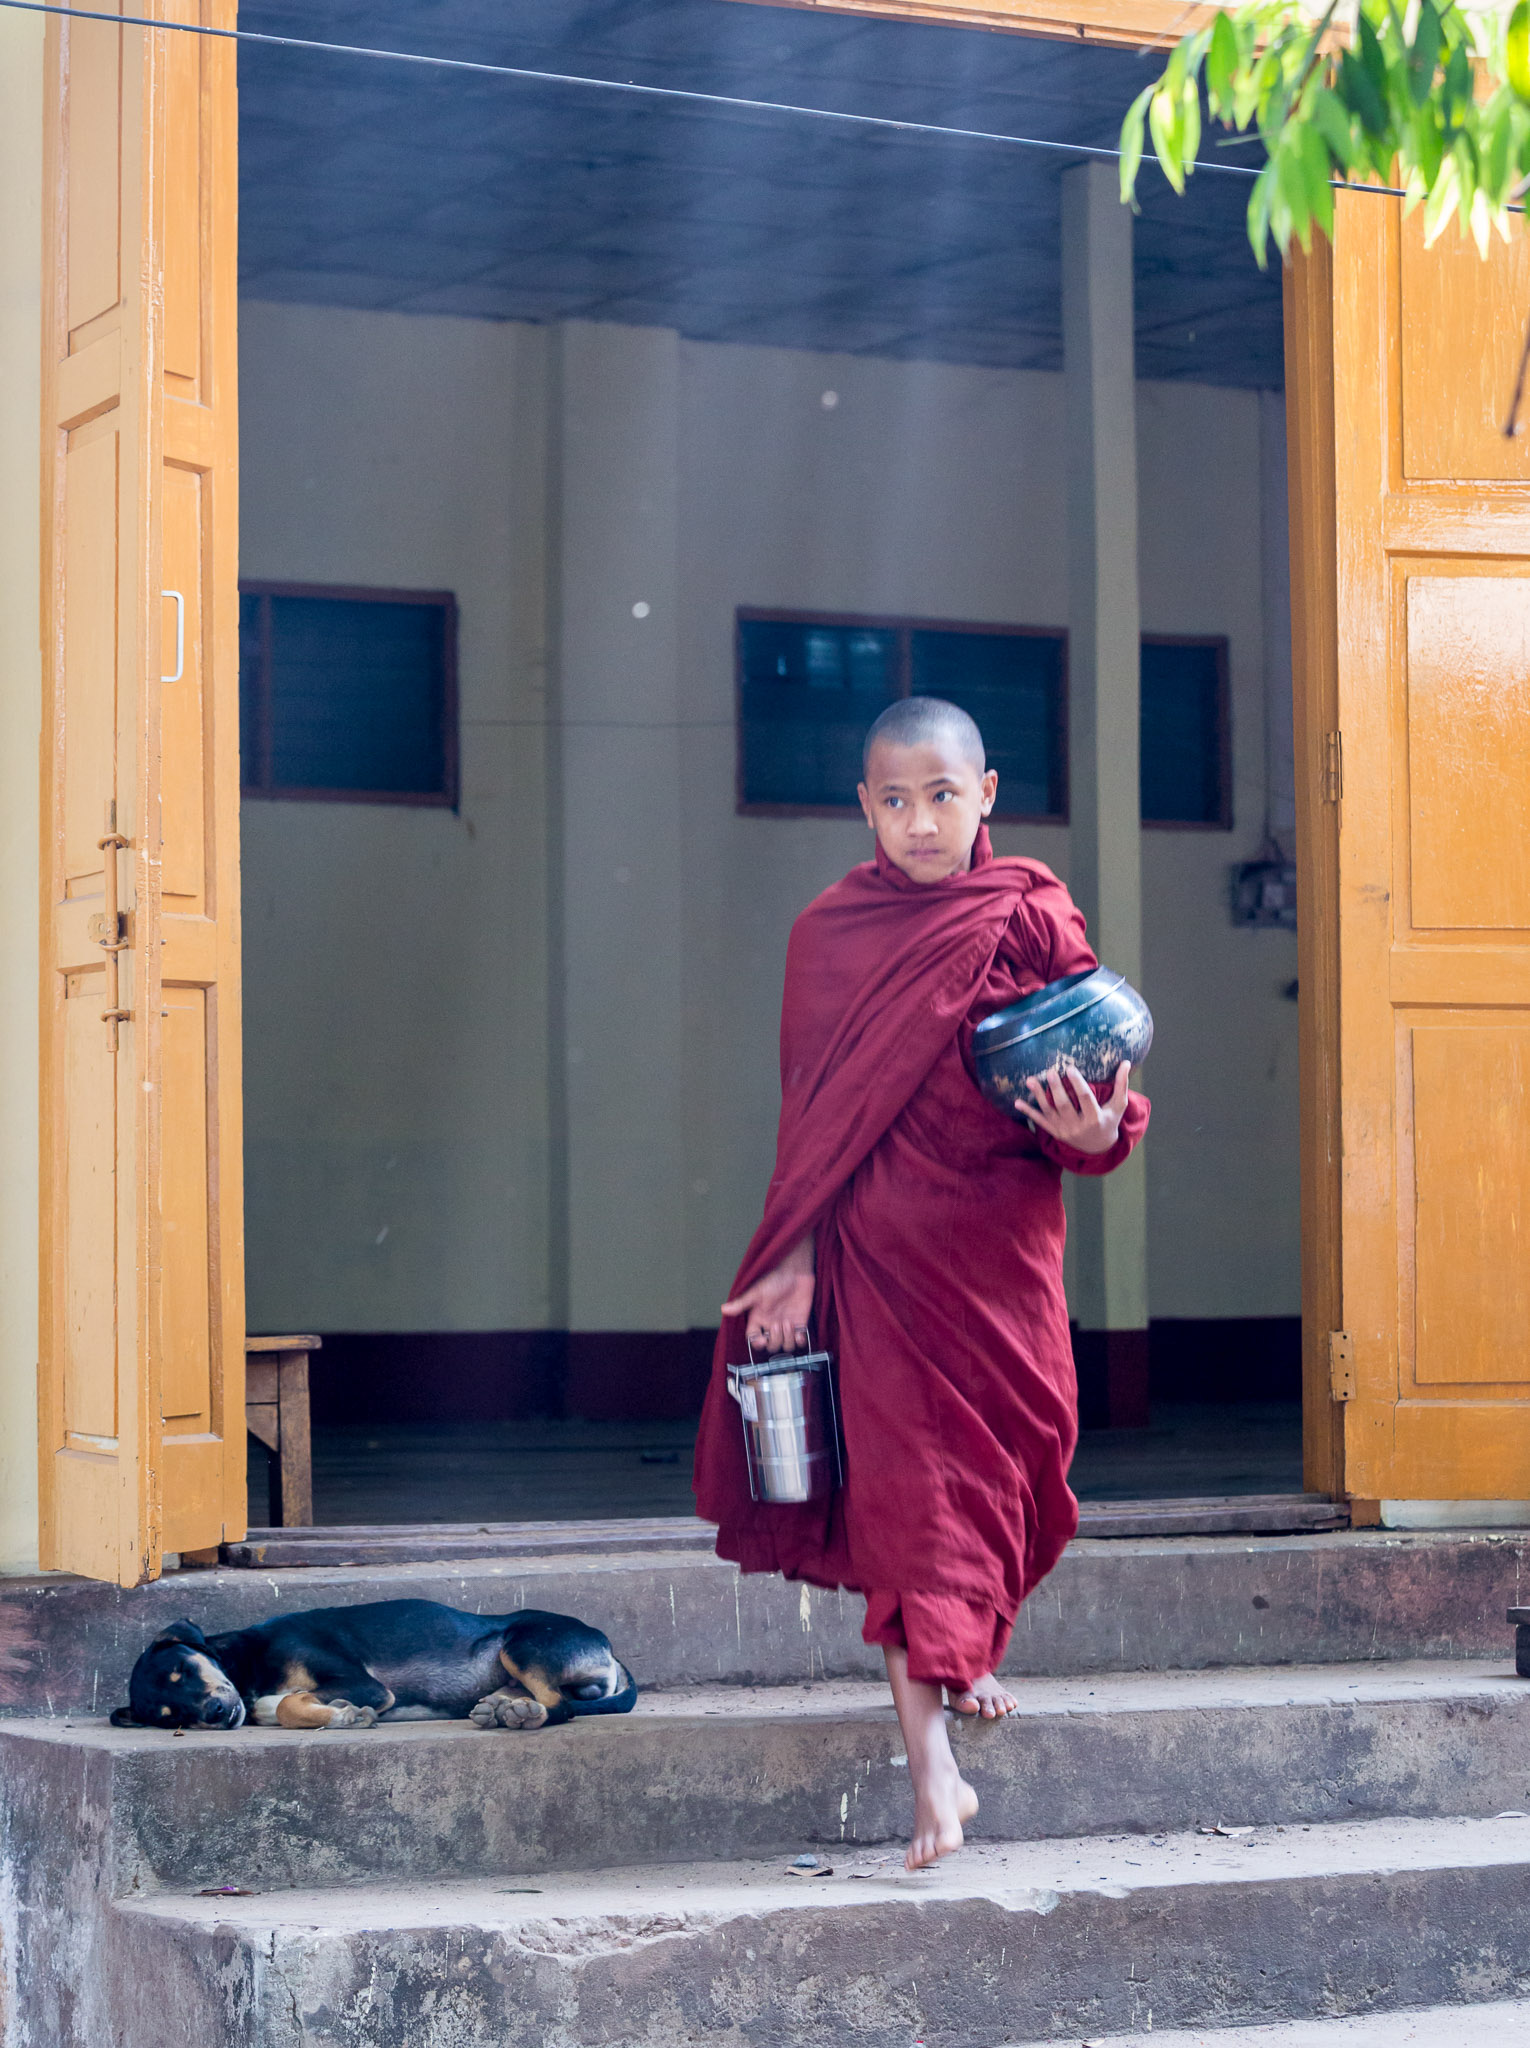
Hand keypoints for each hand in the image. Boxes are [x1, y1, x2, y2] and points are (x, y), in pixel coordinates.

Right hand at [722, 1235, 814, 1354]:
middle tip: (778, 1323)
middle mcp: (771, 1324)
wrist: (795, 1271)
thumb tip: (723, 1309)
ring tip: (788, 1322)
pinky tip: (799, 1332)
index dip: (758, 1343)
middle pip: (771, 1346)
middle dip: (775, 1338)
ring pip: (785, 1346)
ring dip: (787, 1338)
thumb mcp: (756, 1292)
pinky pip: (800, 1341)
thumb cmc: (774, 1278)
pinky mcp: (799, 1323)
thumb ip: (741, 1303)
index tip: (763, 1339)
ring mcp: (785, 1325)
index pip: (754, 1338)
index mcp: (758, 1318)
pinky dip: (800, 1341)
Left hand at [1023, 1059, 1129, 1155]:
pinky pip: (1040, 1122)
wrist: (1099, 1148)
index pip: (1085, 1098)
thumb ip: (1122, 1084)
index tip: (1070, 1067)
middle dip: (1056, 1089)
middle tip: (1050, 1072)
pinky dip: (1028, 1112)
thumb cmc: (1109, 1121)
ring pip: (1049, 1112)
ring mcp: (1065, 1130)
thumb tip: (1127, 1062)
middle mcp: (1078, 1126)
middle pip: (1065, 1105)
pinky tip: (1017, 1102)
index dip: (1077, 1083)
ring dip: (1038, 1096)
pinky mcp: (1055, 1133)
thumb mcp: (1118, 1105)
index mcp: (1095, 1118)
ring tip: (1030, 1080)